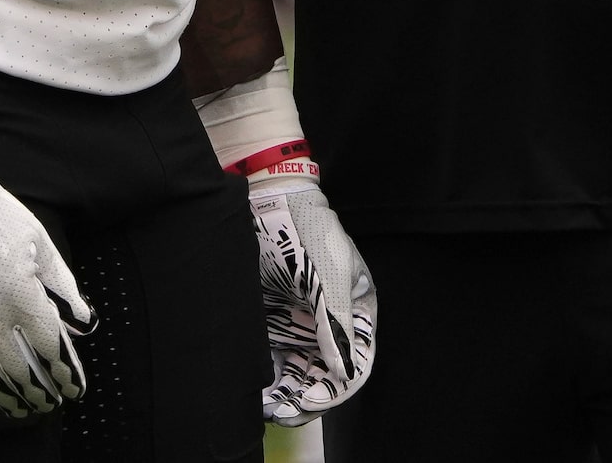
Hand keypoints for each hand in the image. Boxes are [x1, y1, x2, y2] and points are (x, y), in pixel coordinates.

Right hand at [0, 155, 90, 417]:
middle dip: (40, 390)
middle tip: (50, 402)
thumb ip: (62, 284)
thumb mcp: (39, 241)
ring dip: (9, 397)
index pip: (49, 346)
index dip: (64, 370)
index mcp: (21, 294)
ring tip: (23, 408)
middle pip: (21, 369)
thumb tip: (81, 318)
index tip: (73, 386)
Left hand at [250, 175, 375, 424]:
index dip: (335, 387)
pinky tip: (257, 391)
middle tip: (282, 411)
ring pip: (300, 373)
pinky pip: (275, 360)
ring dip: (287, 394)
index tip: (309, 400)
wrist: (265, 201)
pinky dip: (269, 379)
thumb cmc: (308, 231)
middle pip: (325, 374)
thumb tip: (346, 373)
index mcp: (355, 310)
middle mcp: (330, 323)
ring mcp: (302, 324)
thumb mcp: (329, 276)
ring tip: (267, 407)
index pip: (354, 362)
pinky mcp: (274, 323)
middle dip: (307, 396)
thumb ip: (336, 325)